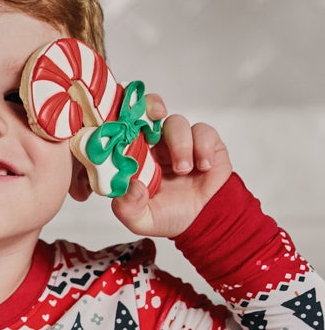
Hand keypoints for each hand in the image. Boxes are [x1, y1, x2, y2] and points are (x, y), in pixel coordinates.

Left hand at [67, 92, 232, 238]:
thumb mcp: (141, 219)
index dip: (123, 117)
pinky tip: (203, 167)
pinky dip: (203, 147)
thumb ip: (128, 208)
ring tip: (183, 170)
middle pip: (151, 112)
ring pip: (176, 123)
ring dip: (180, 144)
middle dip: (151, 107)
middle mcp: (156, 144)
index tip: (123, 120)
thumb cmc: (168, 216)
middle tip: (155, 117)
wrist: (202, 222)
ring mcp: (181, 142)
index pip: (125, 128)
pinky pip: (204, 132)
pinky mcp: (206, 144)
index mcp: (136, 156)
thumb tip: (128, 188)